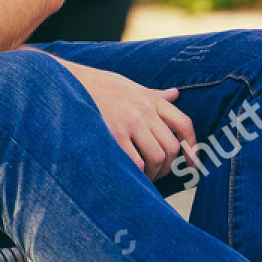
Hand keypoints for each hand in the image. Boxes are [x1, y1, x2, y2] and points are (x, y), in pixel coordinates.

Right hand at [56, 59, 196, 179]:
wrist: (69, 83)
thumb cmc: (99, 88)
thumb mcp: (130, 86)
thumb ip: (154, 95)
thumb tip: (174, 94)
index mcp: (151, 99)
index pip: (183, 124)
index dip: (192, 147)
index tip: (191, 165)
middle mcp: (144, 111)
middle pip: (170, 146)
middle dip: (167, 166)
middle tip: (157, 174)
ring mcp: (130, 122)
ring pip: (156, 157)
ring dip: (153, 173)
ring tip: (143, 178)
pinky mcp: (114, 133)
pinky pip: (135, 162)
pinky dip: (137, 174)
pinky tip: (130, 177)